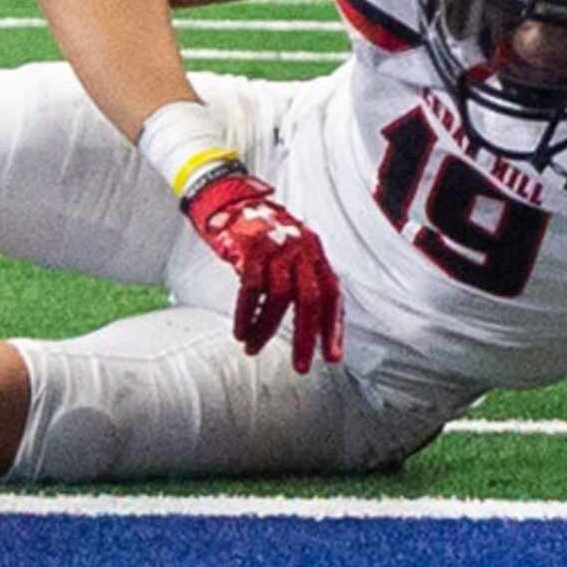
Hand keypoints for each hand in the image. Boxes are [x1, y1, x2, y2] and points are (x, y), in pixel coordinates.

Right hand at [183, 169, 344, 374]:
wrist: (231, 200)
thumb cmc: (261, 233)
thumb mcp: (291, 250)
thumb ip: (302, 278)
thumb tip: (312, 323)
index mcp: (314, 250)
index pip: (333, 292)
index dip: (335, 326)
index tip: (333, 356)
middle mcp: (300, 247)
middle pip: (311, 298)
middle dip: (307, 337)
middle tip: (301, 366)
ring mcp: (275, 246)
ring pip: (280, 298)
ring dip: (267, 330)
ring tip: (253, 348)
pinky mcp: (249, 248)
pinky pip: (251, 289)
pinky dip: (246, 315)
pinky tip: (241, 331)